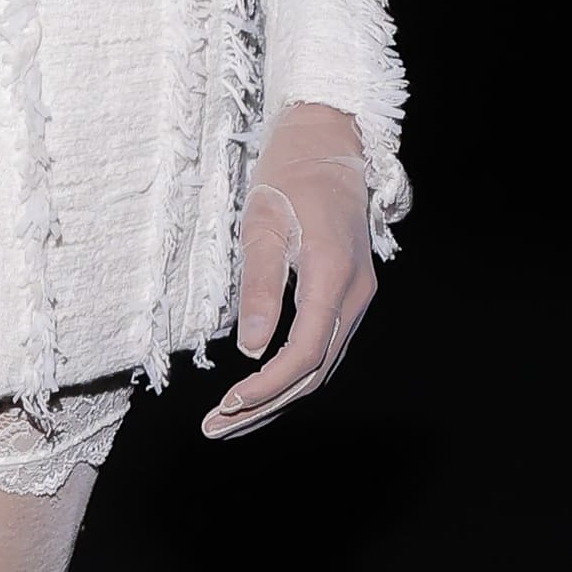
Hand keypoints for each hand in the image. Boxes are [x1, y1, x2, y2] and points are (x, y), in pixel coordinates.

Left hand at [205, 105, 375, 440]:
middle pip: (314, 372)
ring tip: (230, 422)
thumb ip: (259, 286)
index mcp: (333, 275)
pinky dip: (292, 377)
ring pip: (321, 366)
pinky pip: (324, 349)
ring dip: (278, 399)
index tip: (227, 404)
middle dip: (265, 407)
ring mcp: (356, 296)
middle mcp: (354, 294)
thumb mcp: (263, 225)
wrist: (329, 142)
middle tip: (215, 429)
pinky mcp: (348, 295)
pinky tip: (260, 391)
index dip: (266, 387)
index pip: (304, 353)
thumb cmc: (290, 176)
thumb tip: (250, 347)